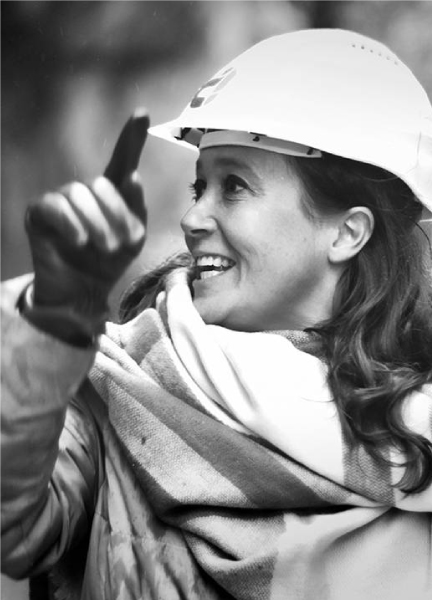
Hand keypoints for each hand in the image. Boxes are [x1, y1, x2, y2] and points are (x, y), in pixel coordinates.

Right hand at [24, 110, 148, 342]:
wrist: (83, 291)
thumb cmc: (109, 263)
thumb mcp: (133, 238)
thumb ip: (136, 208)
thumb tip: (133, 176)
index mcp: (111, 195)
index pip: (121, 161)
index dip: (131, 137)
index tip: (142, 113)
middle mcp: (85, 192)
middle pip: (102, 185)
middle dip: (115, 216)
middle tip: (119, 246)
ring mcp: (61, 200)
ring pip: (80, 194)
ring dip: (97, 225)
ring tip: (103, 248)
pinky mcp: (40, 212)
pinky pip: (55, 207)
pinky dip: (72, 226)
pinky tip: (79, 242)